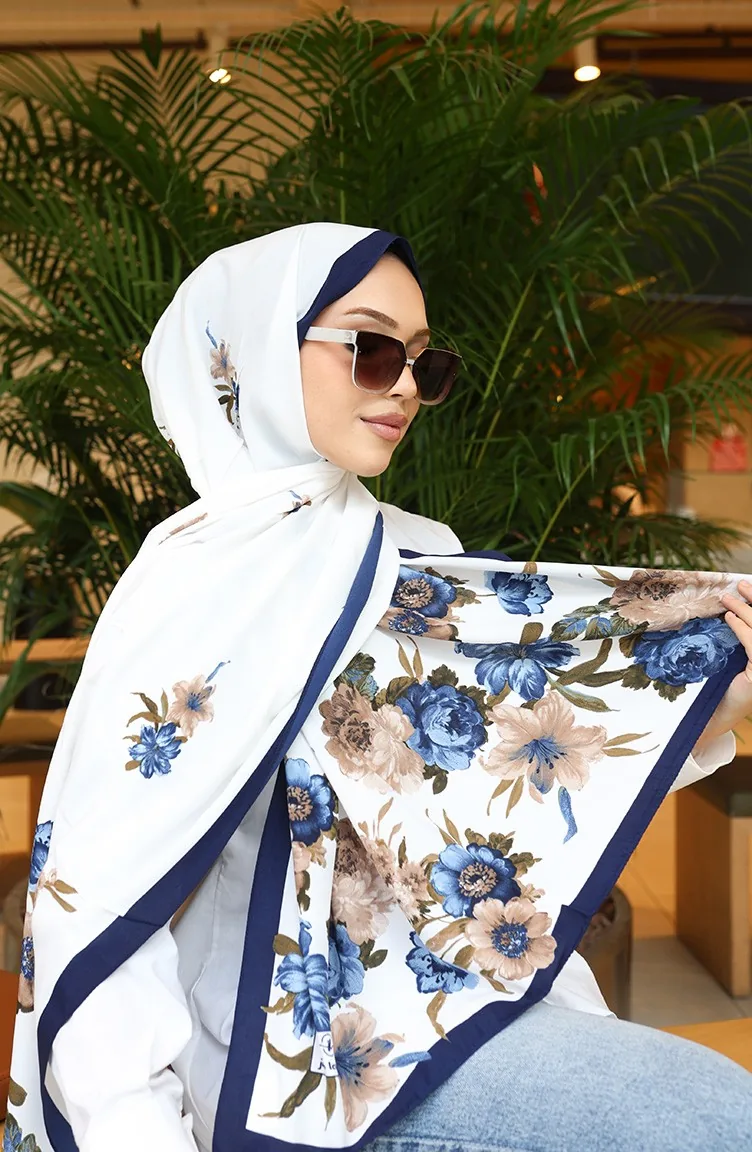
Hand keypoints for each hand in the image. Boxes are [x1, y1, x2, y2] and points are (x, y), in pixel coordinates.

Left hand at [693, 579, 751, 754]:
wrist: (712, 717)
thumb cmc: (718, 686)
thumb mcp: (729, 657)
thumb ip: (733, 639)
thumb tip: (727, 610)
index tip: (750, 588)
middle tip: (742, 584)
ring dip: (745, 612)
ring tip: (727, 599)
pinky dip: (741, 630)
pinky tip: (728, 620)